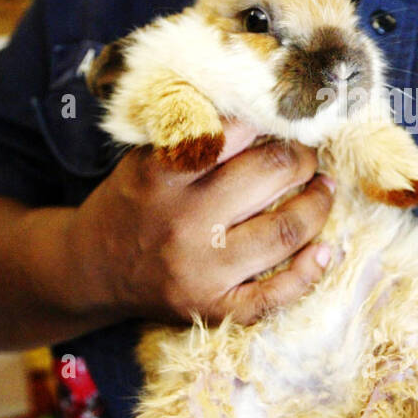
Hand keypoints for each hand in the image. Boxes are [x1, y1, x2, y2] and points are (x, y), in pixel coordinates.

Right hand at [69, 119, 336, 325]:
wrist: (90, 270)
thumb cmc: (132, 202)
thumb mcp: (146, 156)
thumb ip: (196, 134)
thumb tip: (264, 108)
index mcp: (162, 175)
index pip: (234, 133)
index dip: (268, 121)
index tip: (283, 117)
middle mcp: (182, 223)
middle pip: (269, 176)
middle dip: (301, 157)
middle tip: (307, 153)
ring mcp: (200, 271)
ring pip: (284, 232)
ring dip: (317, 205)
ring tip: (324, 188)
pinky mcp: (211, 309)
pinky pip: (275, 295)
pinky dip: (309, 272)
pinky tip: (327, 249)